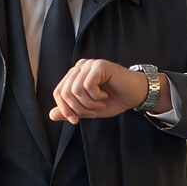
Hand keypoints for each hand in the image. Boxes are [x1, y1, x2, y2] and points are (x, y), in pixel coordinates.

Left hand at [48, 60, 169, 123]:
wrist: (135, 95)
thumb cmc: (114, 100)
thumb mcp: (89, 110)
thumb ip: (71, 111)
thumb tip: (50, 115)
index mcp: (75, 75)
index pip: (58, 92)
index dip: (64, 109)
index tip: (75, 121)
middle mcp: (80, 67)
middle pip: (64, 92)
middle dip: (77, 109)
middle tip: (93, 112)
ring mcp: (89, 64)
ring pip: (75, 90)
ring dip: (88, 104)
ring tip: (101, 104)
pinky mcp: (100, 66)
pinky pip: (87, 86)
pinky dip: (96, 97)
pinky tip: (105, 96)